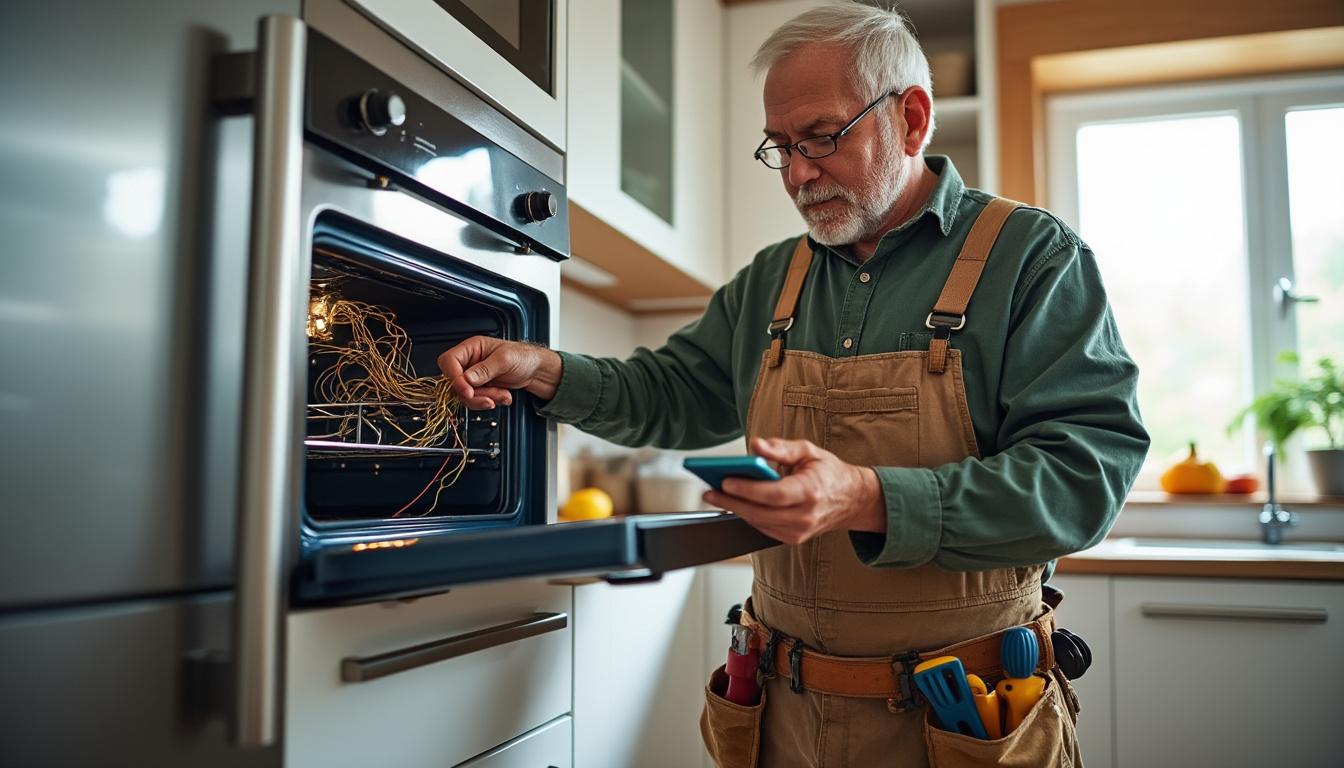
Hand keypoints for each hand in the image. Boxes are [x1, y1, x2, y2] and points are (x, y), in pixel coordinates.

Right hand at [436, 336, 562, 409]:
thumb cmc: (524, 357)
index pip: (449, 361)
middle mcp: (469, 362)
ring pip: (465, 395)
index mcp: (471, 348)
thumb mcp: (505, 360)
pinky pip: (476, 401)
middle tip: (490, 398)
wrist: (537, 371)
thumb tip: (466, 378)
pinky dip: (489, 402)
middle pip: (455, 383)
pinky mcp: (480, 389)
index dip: (454, 378)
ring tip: (502, 395)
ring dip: (485, 399)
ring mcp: (473, 377)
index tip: (467, 390)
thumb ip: (484, 369)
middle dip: (474, 394)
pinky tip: (503, 396)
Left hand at [704, 437, 885, 544]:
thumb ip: (780, 448)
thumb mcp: (808, 451)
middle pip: (761, 512)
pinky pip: (764, 528)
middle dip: (732, 501)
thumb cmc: (828, 473)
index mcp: (811, 491)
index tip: (725, 480)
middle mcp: (806, 516)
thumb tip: (755, 445)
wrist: (852, 500)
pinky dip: (748, 516)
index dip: (748, 489)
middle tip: (710, 490)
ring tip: (716, 495)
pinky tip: (735, 503)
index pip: (774, 494)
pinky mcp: (793, 538)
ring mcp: (800, 531)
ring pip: (759, 523)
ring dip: (736, 509)